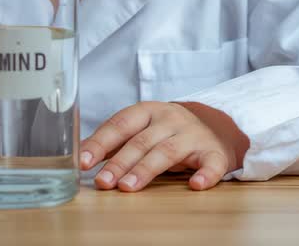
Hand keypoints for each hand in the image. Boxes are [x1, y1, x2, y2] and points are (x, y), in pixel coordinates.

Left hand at [79, 101, 248, 191]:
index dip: (101, 142)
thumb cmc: (167, 132)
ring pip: (168, 151)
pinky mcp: (214, 152)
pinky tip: (195, 185)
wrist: (214, 127)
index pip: (120, 124)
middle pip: (141, 141)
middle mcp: (170, 119)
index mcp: (148, 111)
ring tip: (128, 187)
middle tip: (104, 182)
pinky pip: (211, 163)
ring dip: (146, 169)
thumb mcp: (142, 129)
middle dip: (119, 162)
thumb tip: (84, 157)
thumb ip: (116, 141)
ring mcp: (193, 134)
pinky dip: (206, 175)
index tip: (84, 162)